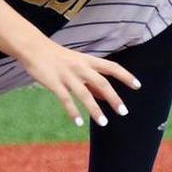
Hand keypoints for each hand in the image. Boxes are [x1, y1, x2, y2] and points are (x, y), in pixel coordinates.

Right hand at [17, 39, 139, 126]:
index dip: (125, 76)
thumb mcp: (78, 65)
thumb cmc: (58, 58)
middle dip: (114, 97)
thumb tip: (105, 97)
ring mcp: (67, 75)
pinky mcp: (54, 82)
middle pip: (101, 82)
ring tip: (103, 123)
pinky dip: (73, 111)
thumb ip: (91, 80)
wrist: (34, 48)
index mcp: (88, 61)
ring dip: (95, 109)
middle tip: (124, 112)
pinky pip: (65, 99)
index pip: (112, 67)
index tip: (138, 86)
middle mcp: (80, 67)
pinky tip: (79, 123)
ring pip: (84, 94)